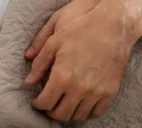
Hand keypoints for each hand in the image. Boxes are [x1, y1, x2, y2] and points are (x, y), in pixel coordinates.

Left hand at [25, 3, 133, 121]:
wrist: (112, 25)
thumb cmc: (81, 29)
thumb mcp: (53, 41)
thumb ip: (39, 63)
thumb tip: (29, 81)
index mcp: (62, 75)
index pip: (45, 102)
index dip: (38, 104)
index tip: (36, 101)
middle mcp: (79, 88)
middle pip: (61, 114)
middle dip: (50, 112)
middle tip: (47, 105)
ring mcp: (97, 91)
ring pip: (78, 116)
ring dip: (67, 114)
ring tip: (62, 105)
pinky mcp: (111, 91)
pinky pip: (97, 112)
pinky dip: (86, 113)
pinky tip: (80, 105)